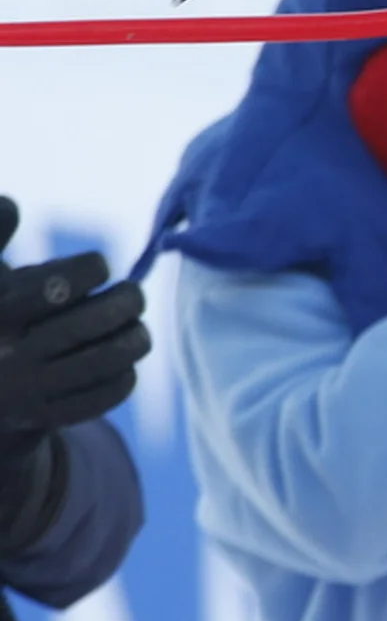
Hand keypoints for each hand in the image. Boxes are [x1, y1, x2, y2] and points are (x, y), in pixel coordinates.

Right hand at [0, 200, 151, 437]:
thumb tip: (12, 203)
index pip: (54, 286)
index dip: (88, 270)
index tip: (99, 266)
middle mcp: (6, 354)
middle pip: (87, 324)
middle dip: (124, 302)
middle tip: (134, 294)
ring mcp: (27, 390)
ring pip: (104, 361)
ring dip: (134, 339)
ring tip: (139, 327)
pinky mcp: (46, 417)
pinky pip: (103, 395)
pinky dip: (124, 375)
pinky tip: (126, 362)